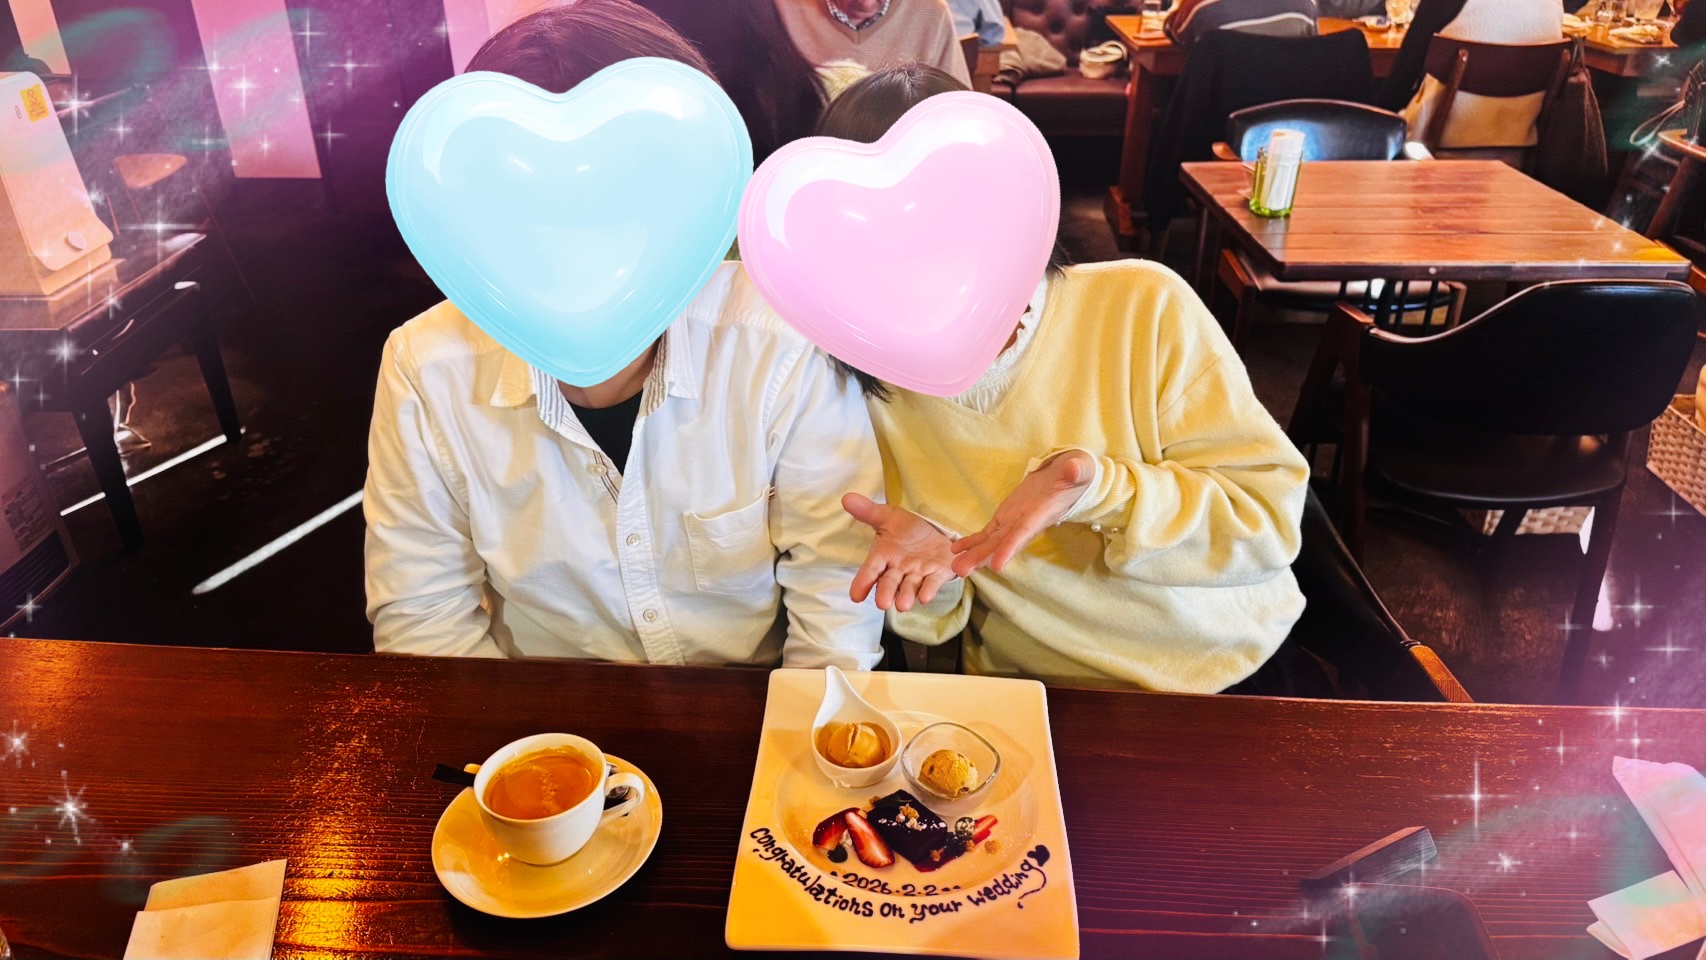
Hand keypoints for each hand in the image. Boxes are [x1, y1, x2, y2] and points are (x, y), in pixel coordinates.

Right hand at [842, 493, 958, 611]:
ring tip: (902, 605)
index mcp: (883, 556)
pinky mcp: (936, 574)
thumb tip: (846, 498)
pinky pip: (931, 583)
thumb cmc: (907, 530)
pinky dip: (928, 589)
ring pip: (909, 587)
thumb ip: (868, 511)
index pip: (871, 570)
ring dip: (906, 595)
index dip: (863, 582)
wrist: (935, 532)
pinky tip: (925, 597)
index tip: (855, 596)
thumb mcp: (888, 517)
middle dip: (885, 592)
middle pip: (889, 582)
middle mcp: (898, 569)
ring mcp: (917, 574)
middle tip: (882, 604)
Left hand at [950, 451, 1094, 576]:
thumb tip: (1073, 469)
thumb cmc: (1078, 473)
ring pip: (992, 542)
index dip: (1010, 548)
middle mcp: (1026, 524)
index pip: (1024, 533)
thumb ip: (1076, 471)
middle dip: (982, 557)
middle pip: (1002, 544)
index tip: (996, 565)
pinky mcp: (1007, 517)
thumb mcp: (1081, 469)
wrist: (1069, 477)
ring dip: (973, 554)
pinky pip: (989, 532)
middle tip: (960, 571)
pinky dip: (973, 540)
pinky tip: (956, 548)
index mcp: (1042, 514)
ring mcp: (1015, 521)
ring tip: (954, 566)